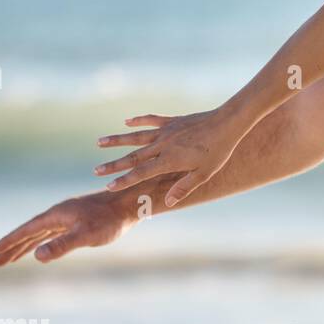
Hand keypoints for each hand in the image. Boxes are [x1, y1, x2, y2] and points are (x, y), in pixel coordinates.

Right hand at [0, 191, 138, 265]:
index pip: (27, 230)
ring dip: (27, 245)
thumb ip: (62, 245)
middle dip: (14, 247)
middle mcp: (59, 214)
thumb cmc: (110, 219)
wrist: (131, 203)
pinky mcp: (80, 220)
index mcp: (57, 215)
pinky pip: (54, 233)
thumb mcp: (86, 234)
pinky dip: (44, 241)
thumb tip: (37, 257)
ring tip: (13, 258)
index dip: (11, 242)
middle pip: (31, 233)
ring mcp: (69, 217)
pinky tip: (42, 247)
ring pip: (42, 234)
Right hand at [93, 107, 251, 206]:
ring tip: (99, 142)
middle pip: (133, 156)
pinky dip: (139, 120)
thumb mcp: (204, 174)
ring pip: (136, 137)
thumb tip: (167, 203)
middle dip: (113, 164)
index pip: (141, 173)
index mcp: (169, 160)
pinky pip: (152, 120)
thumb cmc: (218, 151)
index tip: (109, 186)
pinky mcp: (172, 121)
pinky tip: (127, 121)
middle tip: (95, 170)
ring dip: (117, 140)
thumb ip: (184, 187)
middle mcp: (163, 145)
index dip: (124, 180)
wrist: (228, 123)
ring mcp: (166, 131)